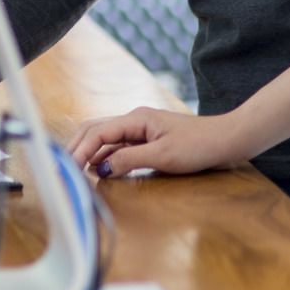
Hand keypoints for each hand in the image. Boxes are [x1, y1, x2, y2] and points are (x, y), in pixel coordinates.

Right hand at [68, 106, 246, 177]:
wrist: (226, 141)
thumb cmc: (198, 146)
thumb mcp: (162, 156)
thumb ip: (129, 160)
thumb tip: (101, 168)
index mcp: (135, 119)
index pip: (97, 133)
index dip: (80, 150)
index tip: (67, 168)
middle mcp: (134, 120)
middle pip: (95, 130)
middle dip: (78, 147)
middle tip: (64, 168)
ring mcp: (141, 129)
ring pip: (106, 138)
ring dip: (90, 152)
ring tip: (76, 170)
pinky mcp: (148, 139)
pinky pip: (119, 146)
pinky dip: (105, 156)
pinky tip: (100, 169)